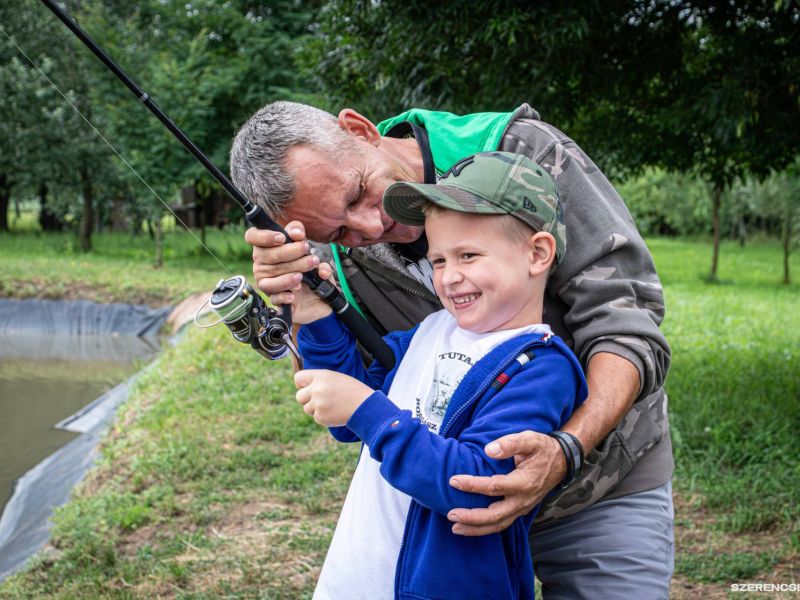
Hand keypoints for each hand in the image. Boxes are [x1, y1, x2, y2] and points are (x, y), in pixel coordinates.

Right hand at [244, 222, 332, 323]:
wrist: (317, 291)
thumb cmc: (306, 263)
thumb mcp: (306, 246)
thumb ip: (300, 234)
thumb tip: (296, 233)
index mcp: (265, 246)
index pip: (252, 237)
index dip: (264, 236)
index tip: (283, 238)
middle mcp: (261, 263)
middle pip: (267, 256)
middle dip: (291, 253)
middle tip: (310, 256)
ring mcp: (265, 281)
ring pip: (270, 276)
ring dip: (289, 275)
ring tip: (303, 275)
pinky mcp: (274, 298)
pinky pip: (274, 297)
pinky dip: (284, 295)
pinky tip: (294, 294)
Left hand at [294, 369, 373, 426]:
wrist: (365, 405)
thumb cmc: (352, 390)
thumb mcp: (335, 378)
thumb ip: (319, 381)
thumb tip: (304, 388)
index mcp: (321, 376)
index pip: (298, 378)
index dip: (302, 384)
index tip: (307, 388)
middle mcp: (317, 389)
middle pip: (299, 396)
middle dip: (307, 399)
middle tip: (320, 400)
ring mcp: (318, 404)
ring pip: (307, 409)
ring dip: (316, 409)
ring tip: (332, 406)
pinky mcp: (321, 417)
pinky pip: (316, 418)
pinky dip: (324, 417)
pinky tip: (335, 412)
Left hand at [447, 431, 565, 535]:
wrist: (562, 461)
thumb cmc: (542, 448)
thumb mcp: (529, 439)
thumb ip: (510, 443)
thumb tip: (489, 450)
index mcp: (524, 482)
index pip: (494, 487)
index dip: (472, 485)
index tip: (453, 481)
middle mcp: (523, 500)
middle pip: (494, 515)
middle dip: (471, 517)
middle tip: (450, 514)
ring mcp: (522, 508)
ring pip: (498, 525)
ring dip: (476, 529)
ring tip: (456, 528)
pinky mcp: (520, 510)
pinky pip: (502, 524)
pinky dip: (485, 528)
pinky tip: (471, 527)